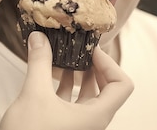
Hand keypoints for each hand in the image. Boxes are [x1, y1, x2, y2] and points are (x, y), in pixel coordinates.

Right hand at [0, 31, 132, 129]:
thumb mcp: (34, 94)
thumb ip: (39, 63)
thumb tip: (39, 36)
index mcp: (96, 116)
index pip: (122, 86)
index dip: (110, 63)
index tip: (90, 49)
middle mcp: (92, 122)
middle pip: (107, 89)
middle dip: (94, 65)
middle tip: (80, 48)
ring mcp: (78, 126)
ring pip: (88, 95)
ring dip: (79, 73)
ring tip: (65, 55)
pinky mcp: (63, 126)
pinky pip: (72, 102)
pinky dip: (66, 84)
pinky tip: (51, 71)